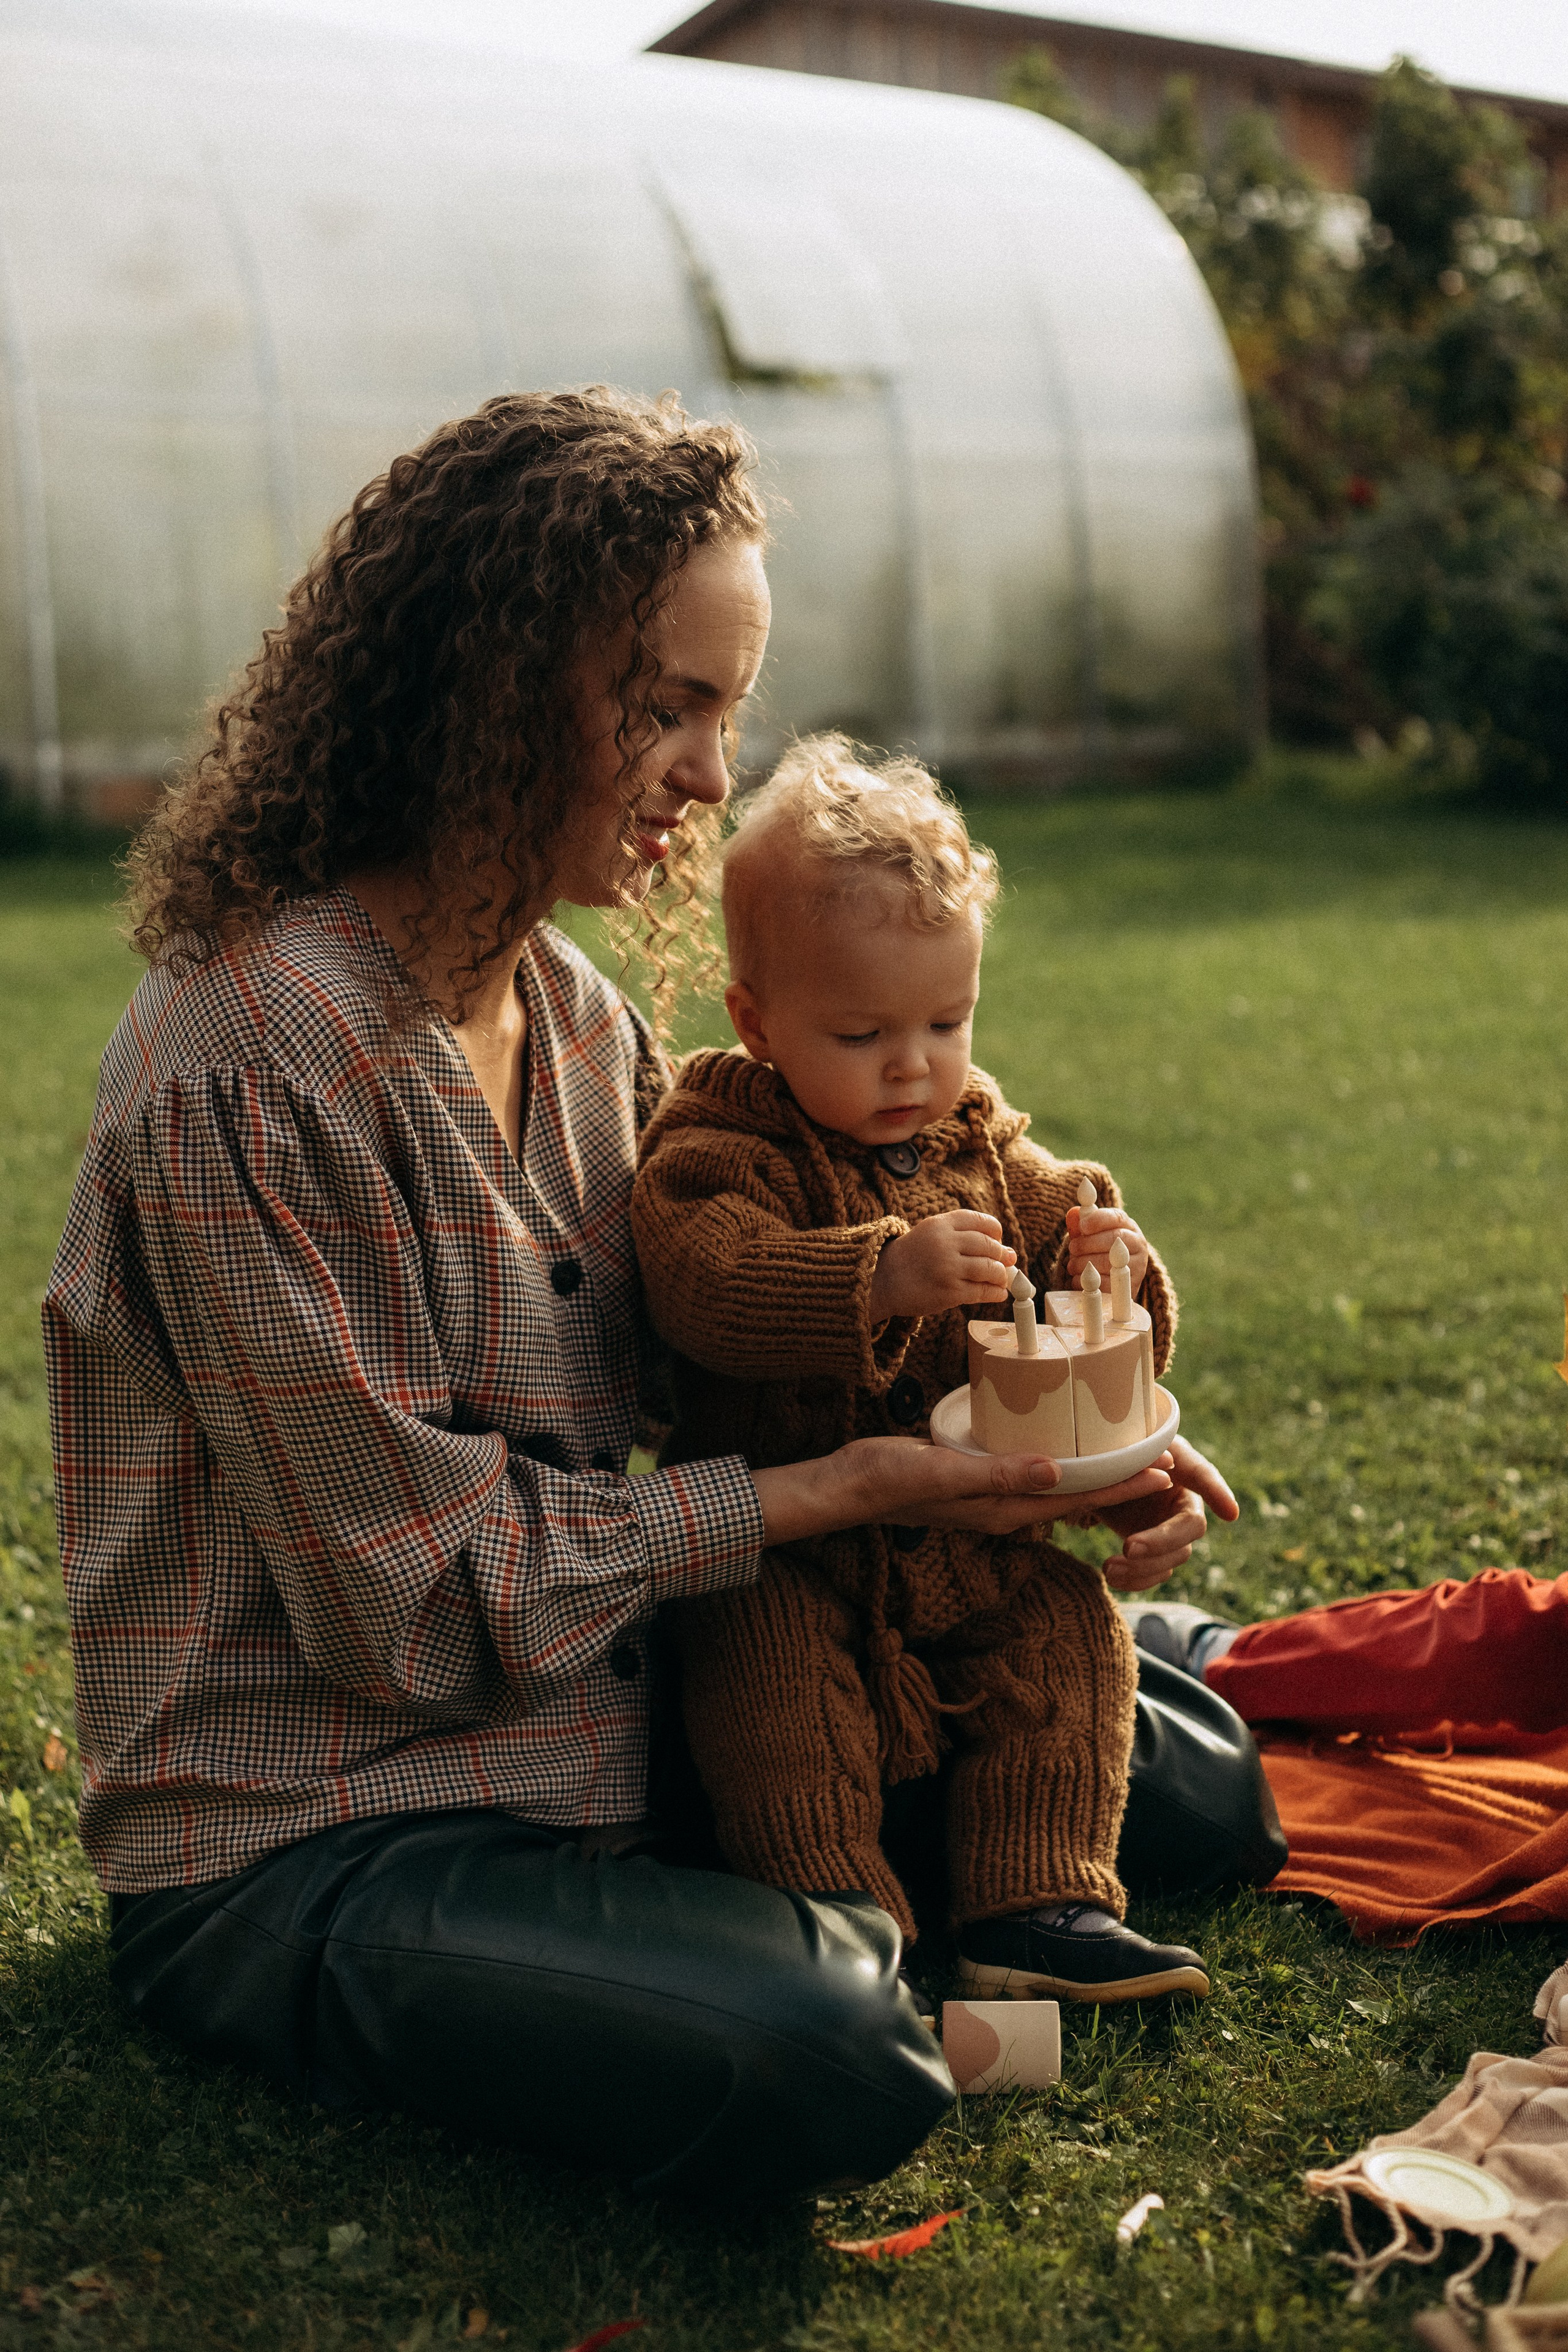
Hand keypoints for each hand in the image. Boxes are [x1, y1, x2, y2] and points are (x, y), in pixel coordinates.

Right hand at [752, 1436, 1173, 1548]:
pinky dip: (1059, 1466)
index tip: (1163, 1471)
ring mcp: (989, 1497)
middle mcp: (1002, 1508)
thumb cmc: (890, 1477)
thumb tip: (1058, 1473)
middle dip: (1120, 1483)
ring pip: (1056, 1488)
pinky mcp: (975, 1481)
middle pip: (1075, 1497)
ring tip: (1128, 1456)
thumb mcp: (944, 1471)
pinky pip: (1031, 1477)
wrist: (847, 1484)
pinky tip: (1065, 1450)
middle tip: (1162, 1462)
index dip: (1122, 1486)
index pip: (1076, 1498)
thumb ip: (1000, 1474)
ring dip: (1094, 1475)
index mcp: (1002, 1508)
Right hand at [868, 1211, 1015, 1324]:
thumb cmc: (913, 1258)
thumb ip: (965, 1237)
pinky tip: (996, 1293)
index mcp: (941, 1224)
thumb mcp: (932, 1234)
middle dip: (1002, 1256)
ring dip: (1001, 1276)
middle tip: (1005, 1263)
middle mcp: (945, 1243)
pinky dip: (996, 1293)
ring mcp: (948, 1268)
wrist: (883, 1281)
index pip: (983, 1222)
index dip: (996, 1233)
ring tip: (999, 1280)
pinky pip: (984, 1291)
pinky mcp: (950, 1292)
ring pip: (991, 1269)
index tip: (997, 1241)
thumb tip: (1010, 1252)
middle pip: (990, 1246)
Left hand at [1067, 1203, 1148, 1295]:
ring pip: (1109, 1262)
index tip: (1082, 1226)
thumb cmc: (1101, 1250)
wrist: (1118, 1278)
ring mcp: (1138, 1265)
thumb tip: (1073, 1214)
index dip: (1098, 1220)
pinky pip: (1107, 1284)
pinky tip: (1079, 1279)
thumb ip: (1082, 1223)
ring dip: (1085, 1263)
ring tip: (1072, 1265)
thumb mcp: (1092, 1234)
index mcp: (1128, 1226)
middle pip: (1114, 1239)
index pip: (1116, 1217)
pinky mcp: (1132, 1286)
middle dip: (1088, 1243)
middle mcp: (1138, 1243)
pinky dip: (1088, 1282)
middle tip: (1072, 1248)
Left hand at [1093, 1439, 1238, 1591]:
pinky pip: (1157, 1573)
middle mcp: (1183, 1502)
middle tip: (1128, 1546)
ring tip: (1108, 1569)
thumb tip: (1162, 1466)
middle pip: (1189, 1528)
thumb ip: (1136, 1458)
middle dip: (1161, 1540)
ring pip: (1175, 1556)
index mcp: (1178, 1467)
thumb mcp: (1120, 1452)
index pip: (1203, 1474)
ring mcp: (1172, 1531)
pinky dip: (1135, 1580)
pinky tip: (1112, 1579)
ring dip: (1144, 1567)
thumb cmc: (1114, 1458)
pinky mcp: (1156, 1552)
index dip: (1217, 1492)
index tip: (1229, 1513)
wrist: (1096, 1484)